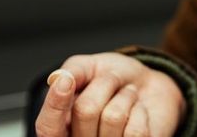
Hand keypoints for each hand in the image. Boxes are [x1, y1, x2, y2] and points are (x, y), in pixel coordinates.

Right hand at [35, 52, 185, 136]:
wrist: (148, 87)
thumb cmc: (116, 81)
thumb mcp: (91, 66)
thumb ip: (73, 70)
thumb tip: (58, 78)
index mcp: (61, 126)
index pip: (48, 127)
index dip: (55, 105)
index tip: (65, 82)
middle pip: (86, 111)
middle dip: (105, 84)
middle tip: (113, 83)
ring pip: (113, 117)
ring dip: (126, 96)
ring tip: (128, 96)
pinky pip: (135, 130)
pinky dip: (140, 112)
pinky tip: (138, 112)